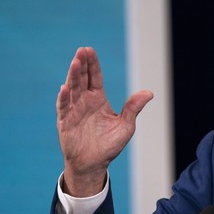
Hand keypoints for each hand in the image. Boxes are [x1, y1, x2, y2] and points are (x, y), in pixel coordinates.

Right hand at [56, 47, 152, 196]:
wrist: (94, 164)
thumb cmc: (109, 144)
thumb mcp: (126, 125)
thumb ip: (134, 108)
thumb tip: (149, 92)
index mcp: (98, 99)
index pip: (95, 77)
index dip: (93, 64)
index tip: (90, 50)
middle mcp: (84, 102)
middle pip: (82, 79)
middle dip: (82, 65)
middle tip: (81, 51)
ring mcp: (73, 111)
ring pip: (72, 89)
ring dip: (72, 76)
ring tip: (75, 62)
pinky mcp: (65, 123)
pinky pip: (63, 108)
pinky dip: (63, 98)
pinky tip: (64, 88)